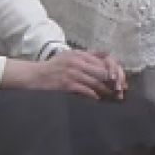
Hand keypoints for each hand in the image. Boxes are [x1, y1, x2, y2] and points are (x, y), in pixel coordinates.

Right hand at [2, 49, 122, 99]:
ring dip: (107, 92)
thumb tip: (107, 56)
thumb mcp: (70, 55)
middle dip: (115, 83)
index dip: (117, 71)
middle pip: (104, 71)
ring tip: (112, 98)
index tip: (121, 81)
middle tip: (120, 92)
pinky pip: (85, 90)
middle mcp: (78, 61)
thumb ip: (88, 56)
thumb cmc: (53, 67)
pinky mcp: (66, 84)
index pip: (106, 60)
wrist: (33, 75)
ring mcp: (72, 72)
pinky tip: (98, 100)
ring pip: (97, 82)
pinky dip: (94, 96)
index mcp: (81, 54)